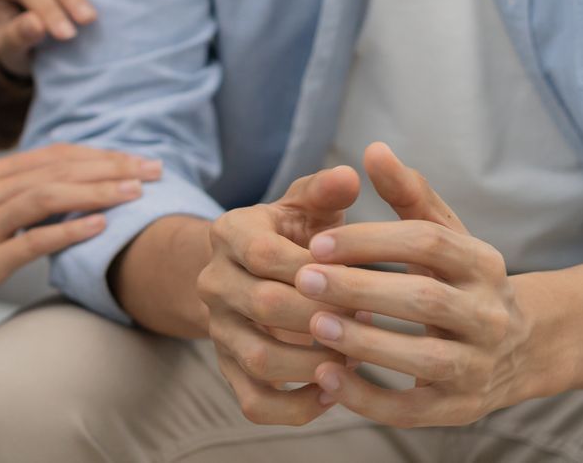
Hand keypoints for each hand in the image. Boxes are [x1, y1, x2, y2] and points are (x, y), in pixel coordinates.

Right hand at [0, 144, 159, 323]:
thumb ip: (11, 192)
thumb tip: (61, 181)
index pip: (51, 156)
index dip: (97, 155)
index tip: (136, 159)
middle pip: (55, 171)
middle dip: (109, 168)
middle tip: (152, 170)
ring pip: (46, 198)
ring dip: (95, 193)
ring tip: (134, 192)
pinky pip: (30, 241)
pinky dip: (67, 231)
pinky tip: (99, 226)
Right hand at [198, 165, 360, 424]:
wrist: (250, 270)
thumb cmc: (294, 233)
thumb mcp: (307, 205)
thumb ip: (326, 191)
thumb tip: (350, 175)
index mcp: (228, 234)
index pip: (264, 254)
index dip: (315, 268)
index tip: (360, 274)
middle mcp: (213, 282)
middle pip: (264, 307)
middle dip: (323, 316)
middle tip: (369, 318)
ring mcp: (218, 330)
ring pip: (259, 360)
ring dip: (315, 363)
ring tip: (356, 355)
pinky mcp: (227, 369)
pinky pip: (256, 403)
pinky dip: (297, 407)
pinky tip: (335, 391)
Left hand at [295, 142, 534, 426]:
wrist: (524, 349)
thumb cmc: (461, 280)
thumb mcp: (446, 235)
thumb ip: (409, 195)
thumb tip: (373, 150)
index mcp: (483, 264)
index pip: (429, 243)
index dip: (372, 241)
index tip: (317, 240)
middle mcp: (489, 315)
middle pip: (425, 299)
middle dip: (361, 289)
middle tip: (303, 280)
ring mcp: (478, 365)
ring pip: (424, 358)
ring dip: (365, 343)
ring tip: (314, 325)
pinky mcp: (459, 408)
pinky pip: (412, 409)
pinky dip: (369, 398)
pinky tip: (326, 377)